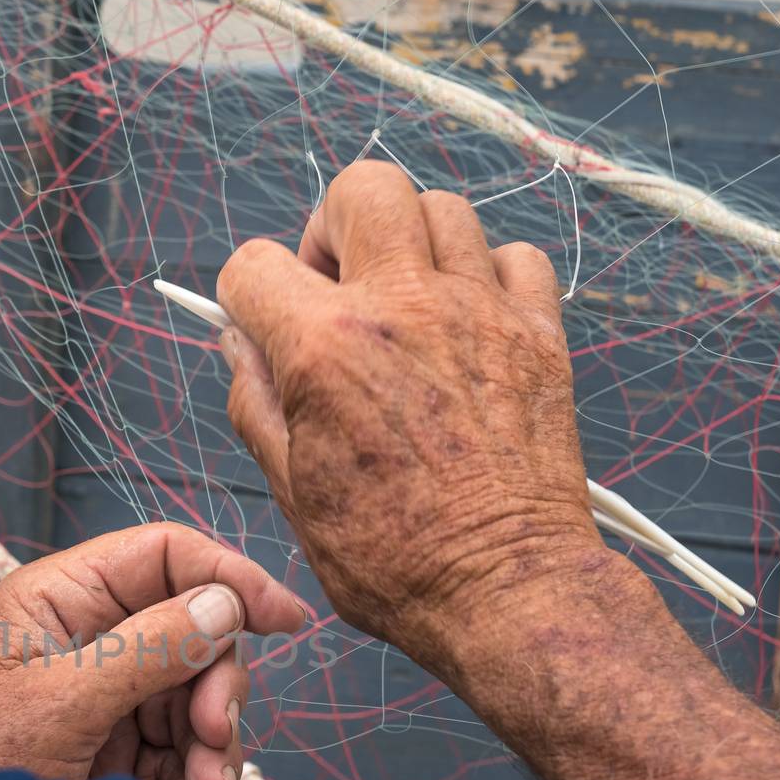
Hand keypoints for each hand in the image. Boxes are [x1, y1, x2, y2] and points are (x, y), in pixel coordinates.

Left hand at [0, 523, 304, 779]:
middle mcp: (92, 637)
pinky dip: (204, 773)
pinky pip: (192, 745)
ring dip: (217, 742)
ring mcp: (113, 694)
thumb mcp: (64, 701)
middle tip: (217, 732)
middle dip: (217, 685)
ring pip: (202, 693)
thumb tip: (224, 606)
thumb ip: (148, 649)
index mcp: (61, 600)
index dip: (228, 577)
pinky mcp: (127, 748)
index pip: (163, 556)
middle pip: (196, 630)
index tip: (284, 618)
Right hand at [216, 160, 604, 669]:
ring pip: (442, 208)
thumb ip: (256, 404)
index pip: (254, 264)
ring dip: (411, 245)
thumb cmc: (395, 561)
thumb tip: (240, 345)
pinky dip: (488, 275)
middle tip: (338, 286)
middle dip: (334, 227)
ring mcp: (479, 312)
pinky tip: (470, 324)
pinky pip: (515, 256)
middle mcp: (402, 309)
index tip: (263, 326)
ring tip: (407, 304)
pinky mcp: (539, 334)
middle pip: (361, 189)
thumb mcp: (291, 493)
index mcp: (324, 350)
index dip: (245, 295)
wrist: (504, 590)